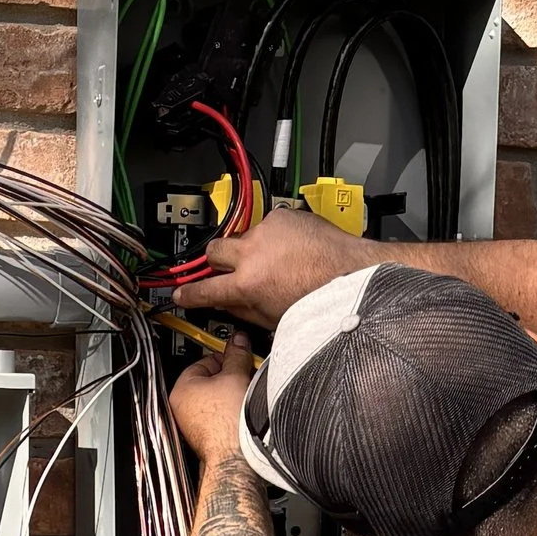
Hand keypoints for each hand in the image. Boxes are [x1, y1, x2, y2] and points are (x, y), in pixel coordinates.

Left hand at [169, 345, 254, 464]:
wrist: (239, 459)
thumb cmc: (230, 425)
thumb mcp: (236, 377)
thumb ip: (237, 355)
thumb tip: (239, 342)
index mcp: (180, 391)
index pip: (203, 361)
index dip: (225, 357)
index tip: (239, 356)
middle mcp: (182, 410)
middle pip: (210, 381)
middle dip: (231, 377)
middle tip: (246, 376)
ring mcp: (194, 426)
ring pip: (216, 400)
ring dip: (233, 394)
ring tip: (246, 396)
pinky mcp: (208, 438)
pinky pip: (220, 417)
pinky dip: (232, 412)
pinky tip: (244, 413)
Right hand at [199, 199, 374, 325]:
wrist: (354, 273)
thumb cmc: (324, 299)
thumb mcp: (276, 319)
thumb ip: (246, 311)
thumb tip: (230, 307)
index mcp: (248, 285)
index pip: (205, 290)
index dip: (190, 294)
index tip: (183, 293)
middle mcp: (252, 254)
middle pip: (214, 252)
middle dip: (217, 262)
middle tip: (229, 271)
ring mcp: (266, 231)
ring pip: (243, 237)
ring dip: (251, 249)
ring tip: (274, 262)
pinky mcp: (282, 216)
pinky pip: (268, 225)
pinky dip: (275, 237)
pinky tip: (292, 249)